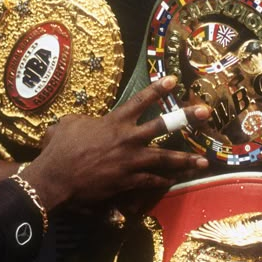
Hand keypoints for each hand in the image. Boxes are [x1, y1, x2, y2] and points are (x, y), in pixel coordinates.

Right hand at [23, 77, 211, 210]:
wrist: (55, 179)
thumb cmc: (58, 151)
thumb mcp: (67, 125)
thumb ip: (81, 120)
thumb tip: (83, 121)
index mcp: (113, 121)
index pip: (140, 100)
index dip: (158, 88)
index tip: (174, 80)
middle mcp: (127, 138)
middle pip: (163, 125)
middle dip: (186, 117)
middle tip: (205, 112)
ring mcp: (130, 160)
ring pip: (165, 158)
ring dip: (185, 159)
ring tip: (204, 161)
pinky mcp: (128, 181)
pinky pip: (151, 181)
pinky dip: (162, 181)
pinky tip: (173, 182)